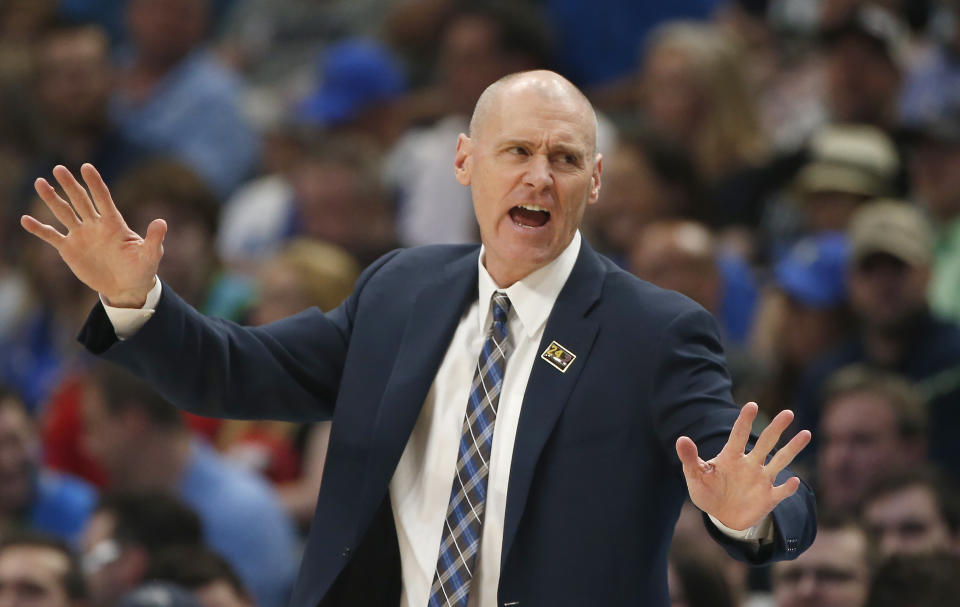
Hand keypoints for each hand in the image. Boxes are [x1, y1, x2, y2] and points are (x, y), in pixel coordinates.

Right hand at [20, 164, 165, 307]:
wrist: (127, 286)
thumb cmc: (142, 268)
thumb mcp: (150, 254)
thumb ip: (154, 238)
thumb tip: (161, 222)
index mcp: (114, 223)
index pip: (103, 198)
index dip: (95, 183)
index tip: (86, 167)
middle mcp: (95, 224)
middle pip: (80, 200)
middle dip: (70, 185)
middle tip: (58, 168)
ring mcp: (81, 235)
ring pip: (64, 212)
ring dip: (51, 199)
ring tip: (40, 183)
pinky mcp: (70, 249)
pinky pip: (52, 236)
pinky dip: (39, 229)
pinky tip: (26, 220)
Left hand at [676, 402, 810, 530]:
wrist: (721, 516)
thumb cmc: (707, 491)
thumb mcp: (695, 476)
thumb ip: (690, 459)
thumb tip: (681, 439)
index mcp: (731, 456)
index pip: (739, 434)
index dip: (745, 420)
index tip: (752, 405)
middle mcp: (750, 464)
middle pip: (765, 443)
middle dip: (776, 428)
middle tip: (788, 413)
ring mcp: (761, 480)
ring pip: (780, 461)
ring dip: (792, 449)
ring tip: (805, 433)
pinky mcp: (769, 498)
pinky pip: (781, 491)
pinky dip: (787, 487)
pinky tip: (793, 480)